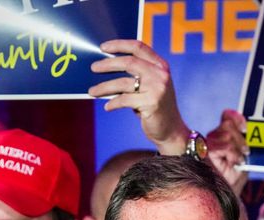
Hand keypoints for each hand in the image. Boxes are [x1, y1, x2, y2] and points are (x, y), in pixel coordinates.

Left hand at [89, 39, 188, 154]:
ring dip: (104, 87)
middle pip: (129, 62)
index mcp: (160, 66)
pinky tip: (107, 107)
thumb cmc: (156, 108)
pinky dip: (112, 103)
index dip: (120, 45)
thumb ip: (137, 75)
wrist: (171, 130)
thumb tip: (107, 68)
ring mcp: (157, 89)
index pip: (138, 47)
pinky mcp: (151, 103)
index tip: (103, 47)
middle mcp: (160, 74)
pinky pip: (124, 100)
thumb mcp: (150, 87)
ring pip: (123, 83)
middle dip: (108, 64)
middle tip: (93, 67)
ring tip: (92, 92)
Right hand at [206, 109, 249, 195]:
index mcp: (219, 139)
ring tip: (238, 160)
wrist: (224, 199)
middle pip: (228, 125)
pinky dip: (233, 154)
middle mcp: (210, 141)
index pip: (227, 117)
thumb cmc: (232, 182)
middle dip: (240, 138)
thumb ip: (240, 143)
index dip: (236, 117)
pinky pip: (225, 145)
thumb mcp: (240, 160)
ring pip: (227, 135)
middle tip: (244, 153)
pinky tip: (235, 162)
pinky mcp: (203, 153)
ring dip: (237, 148)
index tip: (245, 128)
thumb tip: (245, 128)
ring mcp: (205, 147)